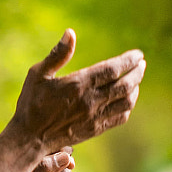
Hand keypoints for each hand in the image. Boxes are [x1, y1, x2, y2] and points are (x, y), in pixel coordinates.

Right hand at [10, 30, 144, 153]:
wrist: (30, 138)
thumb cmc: (31, 103)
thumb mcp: (38, 74)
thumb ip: (57, 54)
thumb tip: (70, 32)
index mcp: (78, 84)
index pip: (112, 69)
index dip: (128, 60)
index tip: (138, 54)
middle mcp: (90, 101)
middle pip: (125, 85)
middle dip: (137, 73)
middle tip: (141, 64)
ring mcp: (95, 117)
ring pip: (126, 102)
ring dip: (135, 89)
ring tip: (136, 79)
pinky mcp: (95, 130)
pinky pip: (120, 118)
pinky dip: (128, 106)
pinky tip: (127, 99)